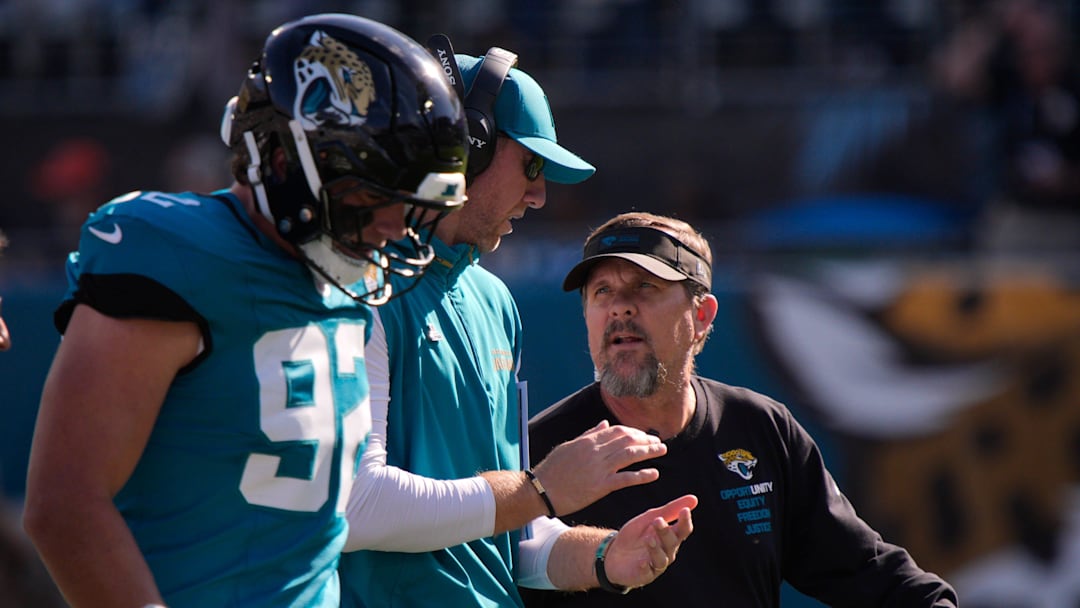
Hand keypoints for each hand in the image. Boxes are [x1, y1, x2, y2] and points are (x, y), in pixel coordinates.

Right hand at [532, 420, 666, 514]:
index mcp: (588, 441)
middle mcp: (596, 451)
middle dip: (646, 439)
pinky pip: (626, 478)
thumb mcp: (569, 446)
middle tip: (659, 442)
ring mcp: (599, 468)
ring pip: (630, 455)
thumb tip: (604, 423)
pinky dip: (642, 475)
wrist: (540, 490)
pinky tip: (654, 473)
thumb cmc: (552, 470)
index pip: (617, 430)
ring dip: (649, 452)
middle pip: (627, 440)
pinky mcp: (600, 486)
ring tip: (662, 450)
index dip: (634, 432)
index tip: (644, 435)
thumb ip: (589, 434)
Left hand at [602, 494, 696, 589]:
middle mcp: (667, 552)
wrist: (613, 553)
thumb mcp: (650, 518)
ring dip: (656, 549)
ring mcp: (656, 564)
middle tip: (657, 521)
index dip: (685, 521)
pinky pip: (648, 572)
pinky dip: (646, 567)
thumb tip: (694, 498)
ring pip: (662, 559)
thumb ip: (670, 510)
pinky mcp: (645, 575)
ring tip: (649, 539)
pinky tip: (642, 562)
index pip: (683, 530)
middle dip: (665, 532)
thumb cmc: (635, 535)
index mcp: (670, 537)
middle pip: (672, 543)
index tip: (684, 511)